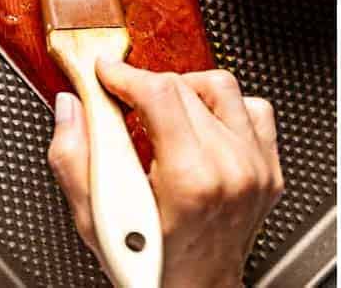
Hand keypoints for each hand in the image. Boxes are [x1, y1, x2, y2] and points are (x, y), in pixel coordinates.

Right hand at [48, 67, 282, 287]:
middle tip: (127, 104)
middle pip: (185, 88)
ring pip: (221, 88)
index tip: (108, 73)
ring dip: (188, 91)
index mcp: (190, 180)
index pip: (160, 93)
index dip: (126, 75)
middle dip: (148, 89)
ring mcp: (255, 167)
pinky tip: (206, 126)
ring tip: (166, 114)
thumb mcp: (95, 223)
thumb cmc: (150, 267)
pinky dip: (227, 108)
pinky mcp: (269, 168)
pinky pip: (254, 109)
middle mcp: (230, 168)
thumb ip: (74, 160)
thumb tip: (71, 109)